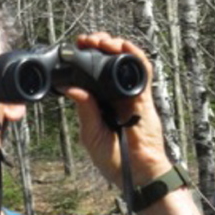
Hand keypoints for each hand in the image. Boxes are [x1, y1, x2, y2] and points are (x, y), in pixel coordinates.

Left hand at [64, 31, 170, 188]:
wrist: (138, 174)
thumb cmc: (114, 159)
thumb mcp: (91, 134)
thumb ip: (85, 110)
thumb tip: (70, 88)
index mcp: (99, 100)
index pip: (90, 71)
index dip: (83, 56)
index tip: (74, 47)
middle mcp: (113, 92)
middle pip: (107, 60)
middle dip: (97, 44)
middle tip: (86, 40)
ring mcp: (129, 92)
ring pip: (124, 59)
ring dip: (113, 45)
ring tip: (101, 41)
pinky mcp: (144, 96)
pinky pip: (142, 70)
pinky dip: (134, 55)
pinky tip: (123, 47)